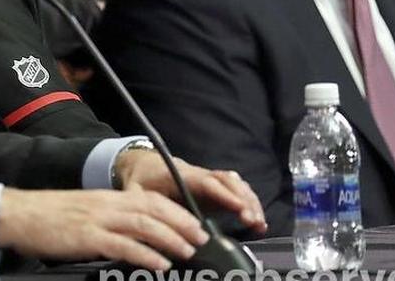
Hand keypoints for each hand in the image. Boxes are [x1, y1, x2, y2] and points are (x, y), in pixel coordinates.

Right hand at [0, 188, 208, 269]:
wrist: (19, 214)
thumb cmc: (47, 217)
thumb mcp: (83, 212)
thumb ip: (107, 220)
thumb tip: (132, 236)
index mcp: (107, 198)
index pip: (150, 199)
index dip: (176, 210)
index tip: (194, 223)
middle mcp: (107, 205)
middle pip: (153, 209)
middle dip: (181, 223)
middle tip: (201, 238)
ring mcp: (98, 220)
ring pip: (144, 225)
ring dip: (170, 238)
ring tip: (187, 251)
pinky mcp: (88, 237)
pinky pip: (123, 246)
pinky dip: (145, 255)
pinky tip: (160, 264)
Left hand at [116, 150, 266, 233]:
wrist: (144, 165)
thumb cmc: (141, 179)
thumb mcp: (136, 193)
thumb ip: (146, 208)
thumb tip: (155, 229)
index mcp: (181, 174)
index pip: (207, 182)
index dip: (224, 194)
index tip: (239, 207)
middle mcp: (199, 174)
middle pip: (228, 181)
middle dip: (243, 199)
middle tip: (252, 219)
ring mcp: (209, 180)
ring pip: (235, 184)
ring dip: (250, 202)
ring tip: (259, 223)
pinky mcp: (214, 188)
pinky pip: (236, 191)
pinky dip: (249, 203)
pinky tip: (257, 220)